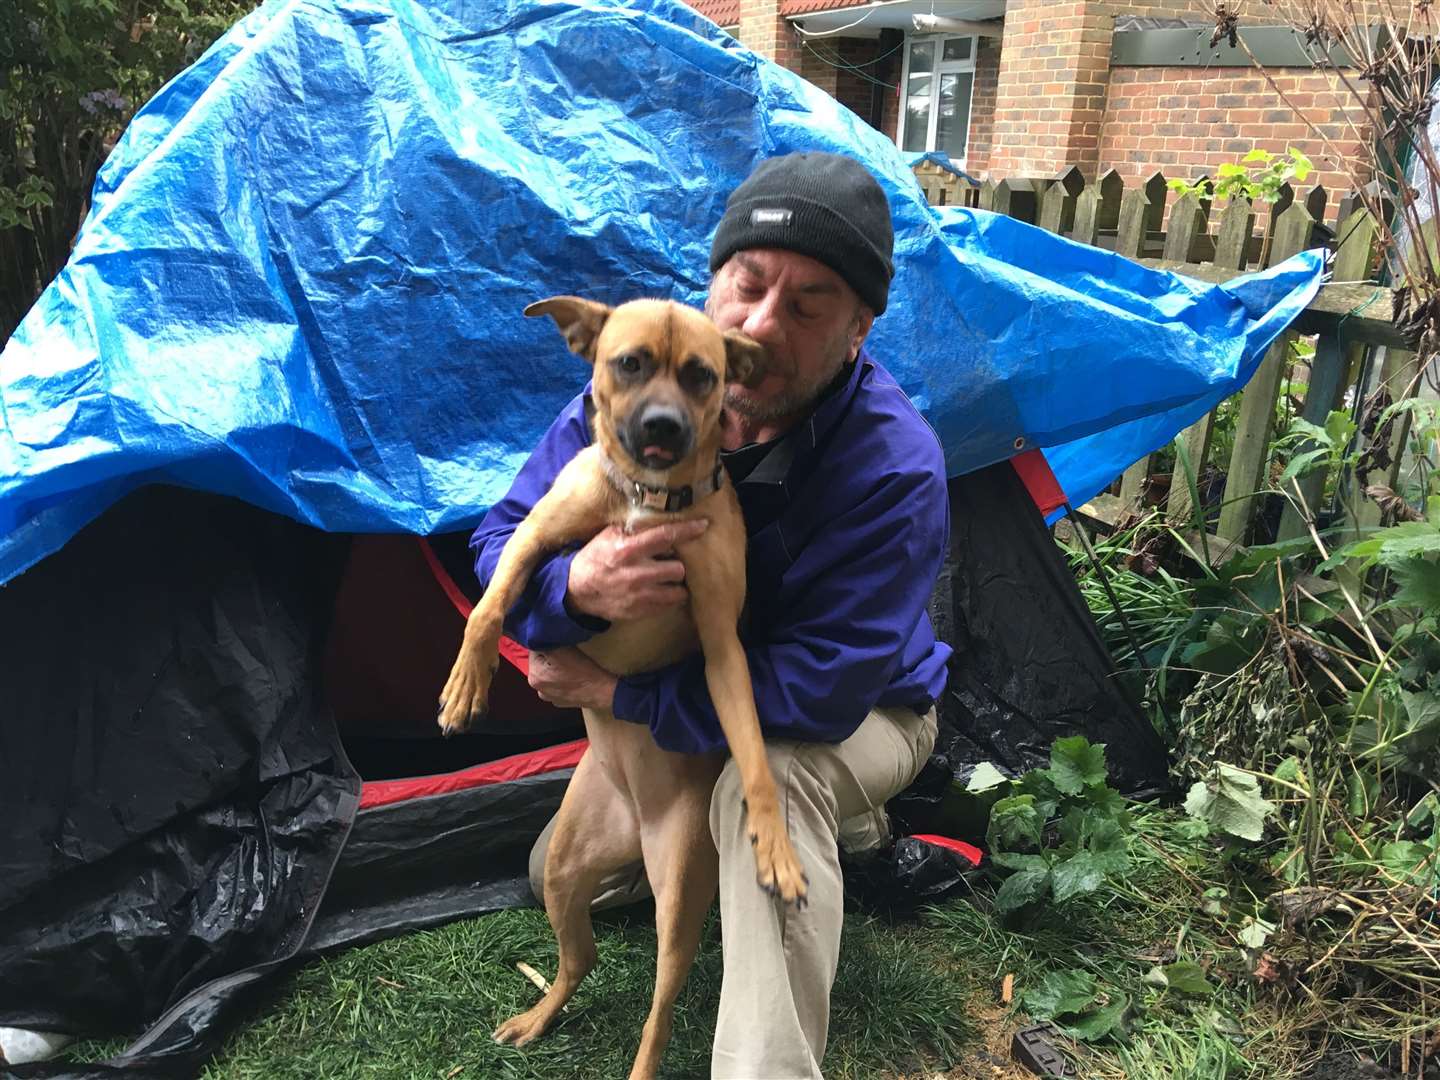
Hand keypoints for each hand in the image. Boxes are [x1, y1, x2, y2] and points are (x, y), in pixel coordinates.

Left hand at [527, 647, 617, 710]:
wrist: (602, 691)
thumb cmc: (583, 670)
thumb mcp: (562, 649)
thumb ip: (545, 642)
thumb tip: (538, 636)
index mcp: (533, 677)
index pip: (534, 651)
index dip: (547, 644)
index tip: (559, 645)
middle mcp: (538, 690)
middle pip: (541, 663)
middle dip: (550, 657)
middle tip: (567, 654)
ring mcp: (549, 698)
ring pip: (549, 673)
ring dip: (556, 667)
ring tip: (571, 665)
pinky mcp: (561, 701)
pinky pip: (558, 683)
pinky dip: (562, 679)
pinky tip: (573, 676)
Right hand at [566, 519, 708, 621]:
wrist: (578, 591)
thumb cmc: (596, 558)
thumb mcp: (608, 537)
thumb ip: (633, 530)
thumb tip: (659, 517)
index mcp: (628, 550)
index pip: (664, 537)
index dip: (686, 530)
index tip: (703, 525)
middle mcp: (636, 574)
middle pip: (678, 569)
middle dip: (677, 565)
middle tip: (671, 562)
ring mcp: (640, 597)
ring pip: (678, 591)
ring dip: (676, 584)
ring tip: (668, 579)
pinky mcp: (641, 612)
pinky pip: (668, 606)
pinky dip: (668, 598)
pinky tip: (659, 591)